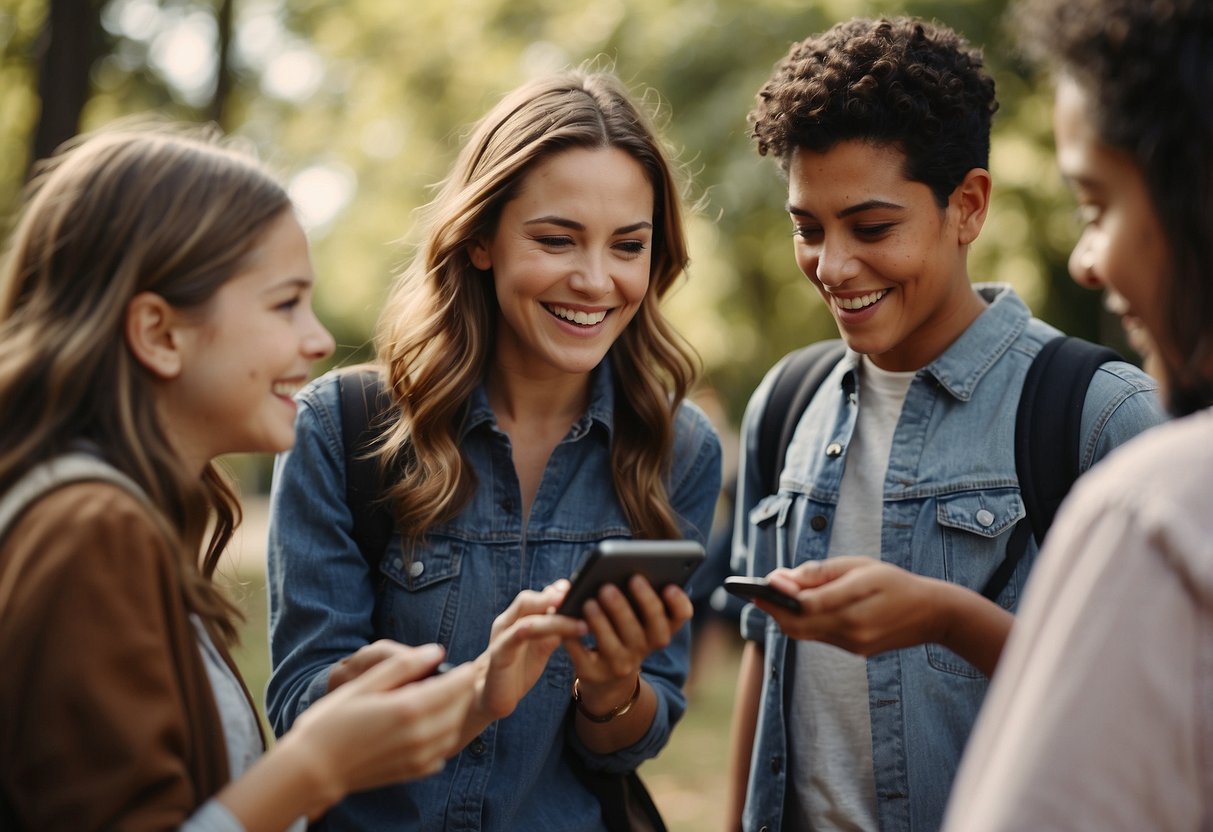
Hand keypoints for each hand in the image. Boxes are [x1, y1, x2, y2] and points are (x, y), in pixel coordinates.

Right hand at [282, 642, 476, 809]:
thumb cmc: (332, 721)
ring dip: (456, 712)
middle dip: (463, 691)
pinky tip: (429, 725)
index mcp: (409, 709)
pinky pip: (443, 750)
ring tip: (445, 698)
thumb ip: (404, 665)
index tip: (465, 664)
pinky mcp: (414, 772)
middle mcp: (420, 735)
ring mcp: (419, 757)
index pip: (456, 687)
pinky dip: (444, 734)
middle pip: (460, 707)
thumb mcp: (365, 683)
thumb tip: (435, 651)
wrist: (313, 768)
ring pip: (454, 729)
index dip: (465, 673)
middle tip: (458, 678)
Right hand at [472, 579, 587, 722]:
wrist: (491, 696)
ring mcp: (501, 638)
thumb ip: (554, 629)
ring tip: (579, 624)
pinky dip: (532, 631)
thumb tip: (577, 612)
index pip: (536, 597)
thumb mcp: (541, 647)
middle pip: (527, 600)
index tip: (580, 587)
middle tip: (579, 597)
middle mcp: (507, 623)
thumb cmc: (517, 669)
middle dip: (553, 597)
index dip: (556, 591)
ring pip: (525, 619)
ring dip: (554, 620)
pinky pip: (514, 639)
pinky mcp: (498, 656)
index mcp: (517, 619)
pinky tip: (553, 634)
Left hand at [563, 574, 692, 710]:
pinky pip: (583, 655)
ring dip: (603, 622)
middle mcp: (644, 649)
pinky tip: (569, 620)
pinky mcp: (593, 672)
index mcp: (658, 629)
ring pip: (615, 644)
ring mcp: (620, 664)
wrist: (607, 680)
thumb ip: (634, 596)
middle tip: (619, 584)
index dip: (678, 603)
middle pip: (649, 629)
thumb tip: (620, 571)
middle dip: (636, 605)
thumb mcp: (634, 619)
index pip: (680, 617)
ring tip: (590, 602)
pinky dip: (575, 638)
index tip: (668, 586)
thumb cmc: (621, 633)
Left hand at [761, 557, 946, 655]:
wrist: (933, 614)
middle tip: (757, 593)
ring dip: (787, 618)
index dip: (778, 595)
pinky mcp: (855, 650)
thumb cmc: (895, 582)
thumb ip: (823, 573)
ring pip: (806, 634)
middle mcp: (851, 630)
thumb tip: (786, 578)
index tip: (761, 584)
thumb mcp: (862, 567)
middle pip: (797, 625)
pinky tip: (800, 608)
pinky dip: (806, 623)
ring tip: (773, 598)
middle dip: (774, 610)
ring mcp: (853, 644)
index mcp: (853, 604)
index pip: (802, 605)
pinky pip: (820, 637)